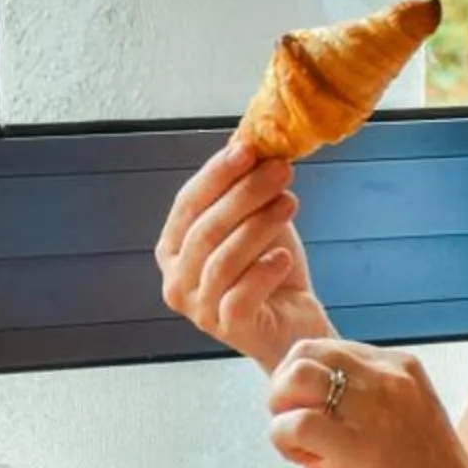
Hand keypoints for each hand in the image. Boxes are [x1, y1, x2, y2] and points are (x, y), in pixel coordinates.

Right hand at [156, 139, 330, 366]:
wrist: (295, 321)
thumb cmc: (269, 269)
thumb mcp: (256, 219)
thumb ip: (245, 187)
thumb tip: (247, 137)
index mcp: (173, 249)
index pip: (187, 204)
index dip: (216, 174)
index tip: (248, 149)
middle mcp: (176, 281)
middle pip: (205, 229)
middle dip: (244, 194)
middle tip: (280, 170)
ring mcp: (199, 310)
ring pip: (222, 260)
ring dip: (258, 226)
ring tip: (291, 202)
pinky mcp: (228, 330)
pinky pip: (240, 296)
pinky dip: (263, 272)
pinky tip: (284, 258)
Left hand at [264, 339, 467, 467]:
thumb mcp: (405, 415)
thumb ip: (367, 397)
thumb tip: (314, 394)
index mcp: (400, 366)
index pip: (326, 347)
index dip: (302, 378)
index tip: (312, 411)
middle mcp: (389, 378)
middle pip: (305, 353)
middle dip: (284, 388)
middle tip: (295, 424)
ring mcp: (377, 411)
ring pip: (298, 378)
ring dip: (281, 410)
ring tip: (301, 442)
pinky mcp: (361, 449)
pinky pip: (298, 422)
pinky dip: (285, 440)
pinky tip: (309, 460)